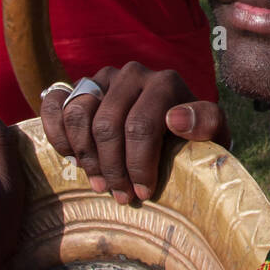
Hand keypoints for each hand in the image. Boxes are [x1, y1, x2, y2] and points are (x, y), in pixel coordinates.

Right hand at [40, 63, 229, 204]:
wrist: (175, 127)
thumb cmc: (194, 137)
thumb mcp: (214, 133)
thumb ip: (207, 122)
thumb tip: (176, 118)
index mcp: (165, 82)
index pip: (140, 125)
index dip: (138, 164)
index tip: (143, 192)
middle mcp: (132, 74)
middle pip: (107, 125)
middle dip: (112, 168)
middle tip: (120, 195)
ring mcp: (102, 78)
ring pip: (78, 114)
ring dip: (85, 155)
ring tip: (99, 182)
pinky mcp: (79, 87)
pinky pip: (55, 104)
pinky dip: (56, 132)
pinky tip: (70, 156)